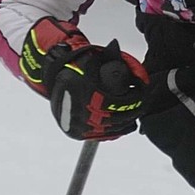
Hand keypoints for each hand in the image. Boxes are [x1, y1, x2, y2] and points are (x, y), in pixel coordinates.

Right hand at [19, 18, 150, 139]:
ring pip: (112, 128)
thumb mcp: (95, 58)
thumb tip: (138, 74)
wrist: (52, 75)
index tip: (142, 90)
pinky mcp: (77, 132)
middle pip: (119, 116)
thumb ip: (117, 62)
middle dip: (134, 108)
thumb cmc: (76, 65)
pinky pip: (103, 136)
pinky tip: (126, 123)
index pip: (122, 102)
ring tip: (135, 110)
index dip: (137, 97)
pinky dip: (117, 130)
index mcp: (85, 91)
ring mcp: (78, 124)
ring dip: (127, 119)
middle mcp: (81, 110)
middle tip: (142, 101)